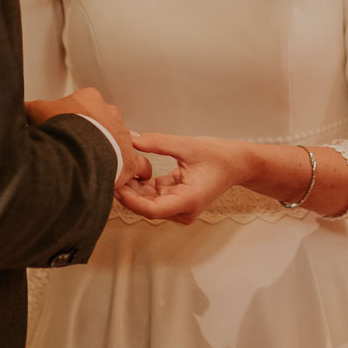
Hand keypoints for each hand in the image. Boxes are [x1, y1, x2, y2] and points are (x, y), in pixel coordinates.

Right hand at [26, 87, 152, 187]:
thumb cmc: (60, 129)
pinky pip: (139, 166)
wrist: (77, 148)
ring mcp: (122, 135)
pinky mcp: (131, 159)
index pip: (84, 106)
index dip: (75, 119)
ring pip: (120, 142)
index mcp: (89, 99)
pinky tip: (127, 179)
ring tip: (98, 166)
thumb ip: (29, 108)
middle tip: (80, 150)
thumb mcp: (37, 112)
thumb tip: (18, 106)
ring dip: (111, 152)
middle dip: (94, 135)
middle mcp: (110, 113)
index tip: (67, 130)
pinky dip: (134, 173)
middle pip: (103, 122)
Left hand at [115, 131, 247, 224]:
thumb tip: (131, 138)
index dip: (131, 200)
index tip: (116, 185)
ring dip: (134, 187)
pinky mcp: (177, 200)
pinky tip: (132, 170)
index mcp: (189, 201)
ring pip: (149, 202)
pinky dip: (143, 184)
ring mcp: (180, 207)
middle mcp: (183, 210)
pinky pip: (155, 195)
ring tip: (118, 168)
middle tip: (109, 172)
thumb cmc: (220, 156)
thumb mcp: (187, 145)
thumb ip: (158, 142)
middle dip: (128, 191)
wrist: (238, 163)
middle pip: (147, 207)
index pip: (153, 209)